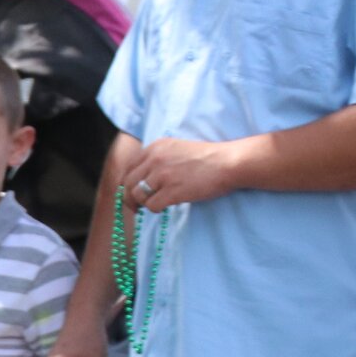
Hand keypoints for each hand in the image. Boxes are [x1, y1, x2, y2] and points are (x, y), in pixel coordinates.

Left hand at [122, 136, 238, 210]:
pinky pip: (151, 206)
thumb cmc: (207, 157)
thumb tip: (144, 178)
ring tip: (156, 204)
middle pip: (128, 182)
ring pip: (137, 195)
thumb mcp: (177, 148)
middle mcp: (154, 159)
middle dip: (130, 197)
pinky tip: (166, 206)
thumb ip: (158, 158)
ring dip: (144, 203)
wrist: (227, 162)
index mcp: (155, 147)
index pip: (128, 167)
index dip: (127, 182)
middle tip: (137, 206)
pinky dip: (156, 209)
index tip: (133, 192)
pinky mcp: (172, 191)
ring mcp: (162, 175)